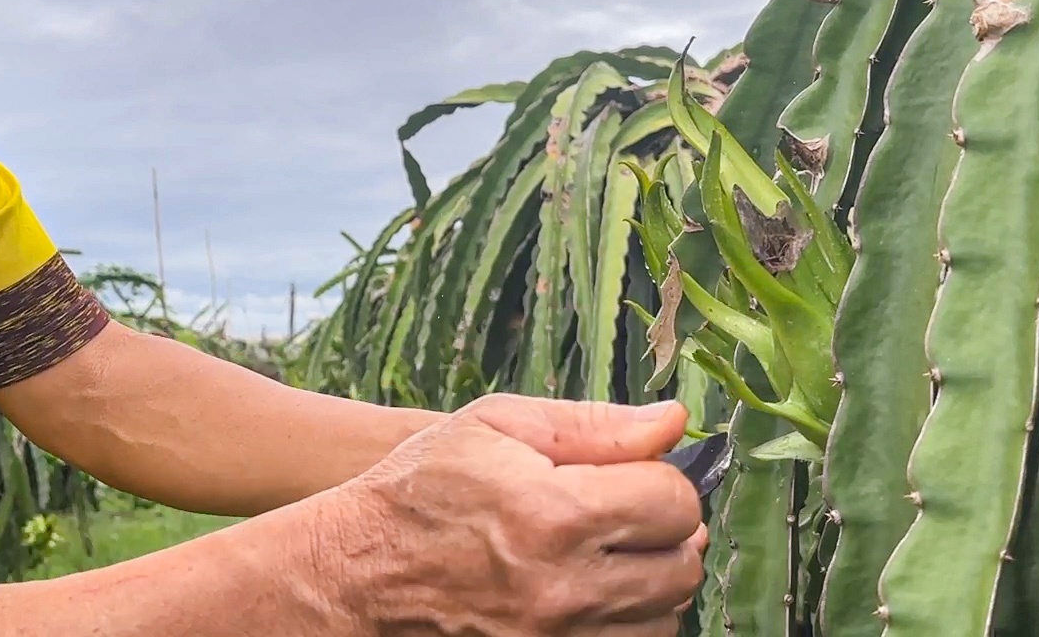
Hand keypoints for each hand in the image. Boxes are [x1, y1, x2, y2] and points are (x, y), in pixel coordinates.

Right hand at [318, 394, 705, 635]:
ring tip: (604, 554)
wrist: (356, 574)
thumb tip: (672, 421)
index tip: (634, 477)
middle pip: (682, 566)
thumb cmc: (420, 491)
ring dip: (649, 582)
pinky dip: (625, 622)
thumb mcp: (493, 426)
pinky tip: (590, 592)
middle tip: (626, 514)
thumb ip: (591, 423)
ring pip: (665, 617)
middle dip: (664, 533)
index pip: (675, 502)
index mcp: (554, 512)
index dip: (662, 480)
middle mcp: (565, 587)